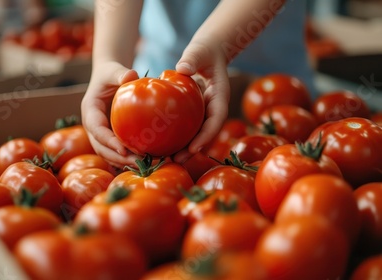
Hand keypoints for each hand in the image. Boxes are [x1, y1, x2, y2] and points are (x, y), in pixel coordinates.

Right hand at [81, 61, 140, 167]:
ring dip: (123, 162)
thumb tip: (132, 75)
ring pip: (107, 154)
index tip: (123, 150)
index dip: (108, 141)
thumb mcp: (113, 71)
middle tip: (139, 162)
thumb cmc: (110, 74)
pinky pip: (115, 152)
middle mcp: (92, 126)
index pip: (97, 130)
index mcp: (90, 111)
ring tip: (144, 165)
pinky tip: (144, 163)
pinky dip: (127, 159)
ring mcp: (99, 134)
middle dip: (118, 157)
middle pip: (101, 147)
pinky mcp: (109, 138)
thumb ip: (120, 73)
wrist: (107, 79)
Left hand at [173, 41, 230, 163]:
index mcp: (219, 96)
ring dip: (185, 148)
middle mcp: (214, 108)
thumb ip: (193, 58)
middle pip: (207, 133)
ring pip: (198, 133)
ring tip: (168, 160)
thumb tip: (182, 68)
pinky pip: (188, 127)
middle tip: (177, 160)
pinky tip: (163, 146)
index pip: (216, 120)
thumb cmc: (204, 50)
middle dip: (194, 149)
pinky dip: (179, 137)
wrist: (209, 52)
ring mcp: (205, 111)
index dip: (207, 136)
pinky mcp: (197, 112)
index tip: (194, 148)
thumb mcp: (199, 50)